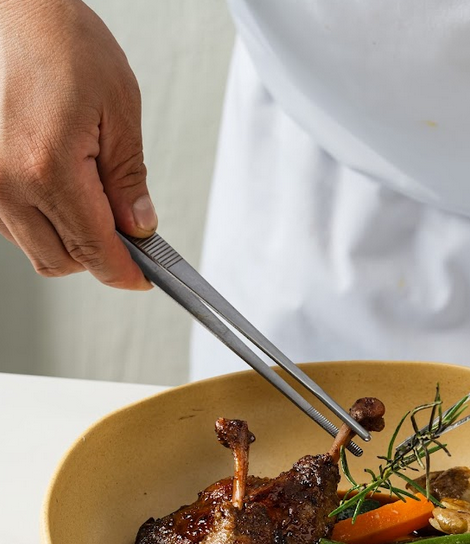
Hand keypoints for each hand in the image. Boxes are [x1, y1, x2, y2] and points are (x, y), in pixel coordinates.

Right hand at [0, 0, 155, 289]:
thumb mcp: (120, 112)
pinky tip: (60, 187)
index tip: (142, 277)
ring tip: (89, 190)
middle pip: (61, 261)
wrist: (14, 10)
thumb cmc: (62, 44)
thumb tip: (139, 228)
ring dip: (69, 238)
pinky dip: (43, 221)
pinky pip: (13, 225)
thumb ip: (129, 180)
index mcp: (46, 168)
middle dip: (98, 255)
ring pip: (35, 248)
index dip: (123, 272)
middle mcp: (5, 183)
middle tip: (125, 228)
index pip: (93, 250)